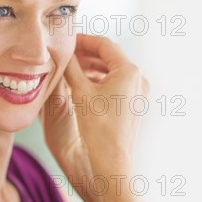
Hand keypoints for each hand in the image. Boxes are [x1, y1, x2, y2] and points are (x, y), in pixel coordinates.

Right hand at [64, 34, 148, 172]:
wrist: (112, 161)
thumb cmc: (97, 127)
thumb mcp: (79, 91)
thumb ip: (70, 66)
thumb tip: (62, 50)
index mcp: (129, 71)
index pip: (104, 44)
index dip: (83, 40)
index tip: (66, 40)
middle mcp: (139, 79)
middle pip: (109, 56)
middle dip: (86, 54)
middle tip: (65, 54)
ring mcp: (139, 93)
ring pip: (112, 71)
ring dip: (91, 67)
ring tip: (70, 69)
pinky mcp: (135, 105)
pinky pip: (116, 84)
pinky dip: (99, 80)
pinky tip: (82, 85)